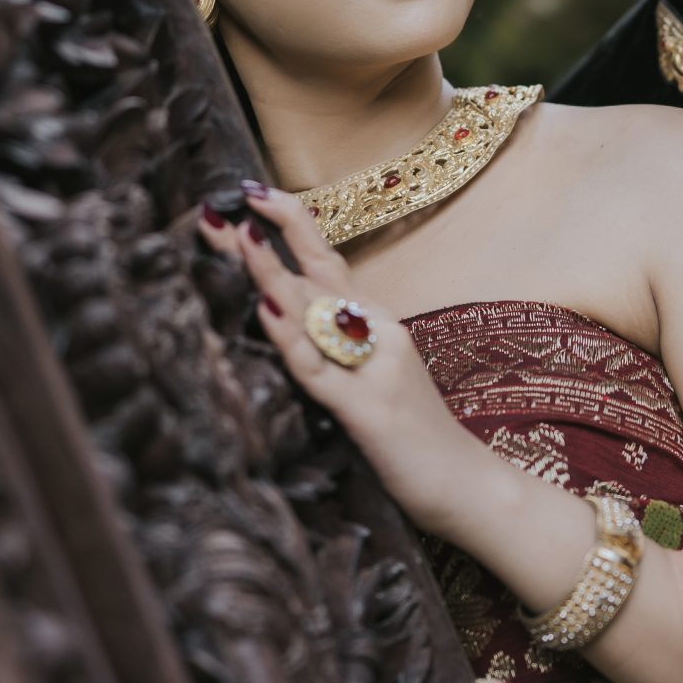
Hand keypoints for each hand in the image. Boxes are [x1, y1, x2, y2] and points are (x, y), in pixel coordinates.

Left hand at [198, 183, 465, 530]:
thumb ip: (338, 353)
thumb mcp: (373, 384)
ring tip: (235, 233)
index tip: (250, 195)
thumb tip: (288, 325)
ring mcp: (373, 369)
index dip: (291, 226)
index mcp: (376, 326)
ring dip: (269, 270)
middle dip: (260, 238)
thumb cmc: (416, 441)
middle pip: (312, 274)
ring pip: (314, 310)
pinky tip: (265, 309)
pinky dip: (290, 336)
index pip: (325, 263)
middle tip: (214, 205)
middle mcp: (377, 333)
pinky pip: (319, 369)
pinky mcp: (367, 410)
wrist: (467, 487)